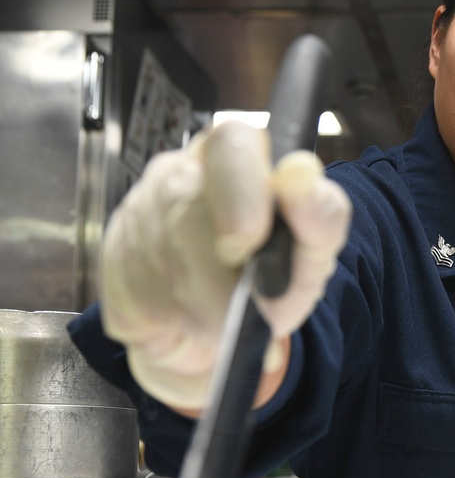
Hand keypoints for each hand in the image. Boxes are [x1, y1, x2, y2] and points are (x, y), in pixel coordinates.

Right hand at [100, 120, 350, 409]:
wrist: (215, 336)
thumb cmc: (269, 281)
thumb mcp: (311, 253)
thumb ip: (321, 215)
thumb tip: (302, 174)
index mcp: (236, 158)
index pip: (230, 142)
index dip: (238, 190)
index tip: (248, 243)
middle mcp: (179, 172)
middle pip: (182, 203)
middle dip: (215, 272)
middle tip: (239, 309)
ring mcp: (136, 211)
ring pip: (158, 255)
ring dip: (198, 304)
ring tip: (222, 321)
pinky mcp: (110, 259)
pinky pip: (134, 291)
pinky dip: (169, 320)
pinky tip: (185, 319)